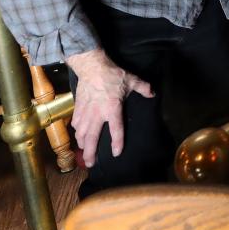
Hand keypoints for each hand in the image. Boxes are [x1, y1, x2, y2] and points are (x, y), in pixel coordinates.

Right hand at [66, 49, 154, 167]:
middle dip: (90, 152)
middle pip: (92, 137)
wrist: (92, 66)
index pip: (116, 130)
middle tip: (91, 164)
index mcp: (113, 108)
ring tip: (83, 153)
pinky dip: (76, 131)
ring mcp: (86, 111)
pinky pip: (76, 123)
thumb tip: (153, 94)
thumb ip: (143, 88)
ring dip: (82, 144)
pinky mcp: (78, 107)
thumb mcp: (131, 79)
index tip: (116, 153)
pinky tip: (78, 136)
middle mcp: (98, 113)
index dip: (117, 143)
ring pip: (81, 132)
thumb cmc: (112, 74)